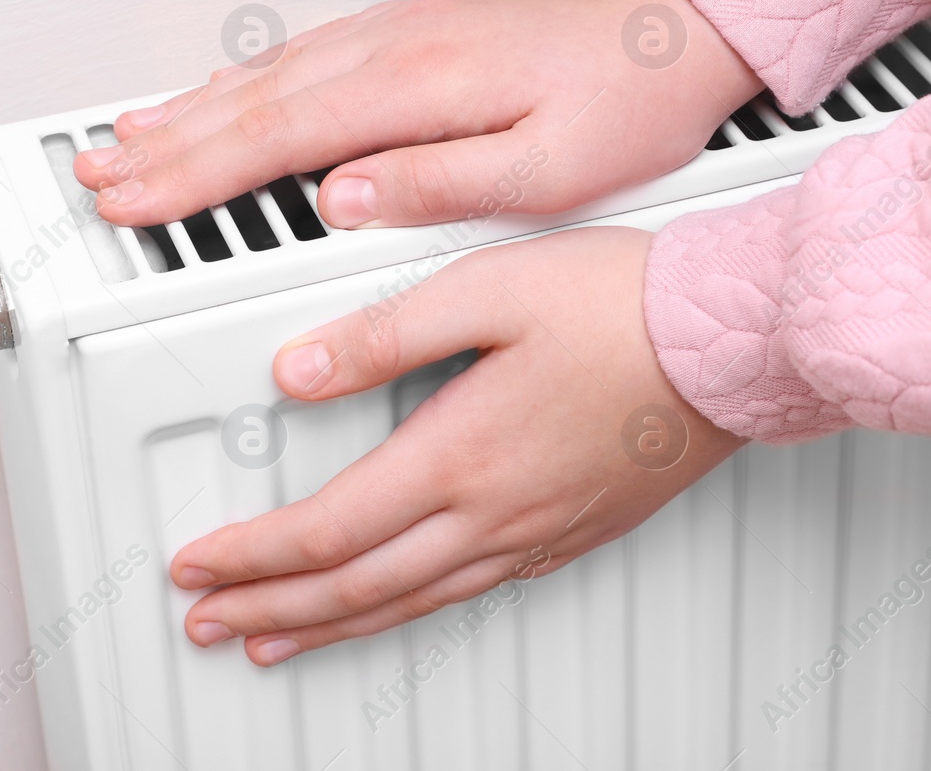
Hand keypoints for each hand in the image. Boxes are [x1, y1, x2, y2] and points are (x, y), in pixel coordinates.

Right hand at [74, 0, 760, 228]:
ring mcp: (402, 29)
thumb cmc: (631, 96)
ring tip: (130, 138)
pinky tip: (227, 95)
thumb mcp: (551, 168)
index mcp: (419, 85)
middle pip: (252, 101)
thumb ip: (437, 185)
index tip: (133, 204)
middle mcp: (397, 45)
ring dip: (193, 108)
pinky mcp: (418, 28)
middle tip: (98, 179)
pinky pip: (305, 54)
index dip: (193, 178)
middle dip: (166, 146)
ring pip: (270, 72)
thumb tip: (340, 200)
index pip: (276, 139)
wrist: (681, 23)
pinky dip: (248, 80)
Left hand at [168, 226, 744, 665]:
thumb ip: (382, 334)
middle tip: (209, 622)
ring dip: (329, 628)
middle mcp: (495, 512)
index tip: (200, 565)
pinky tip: (394, 611)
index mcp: (460, 454)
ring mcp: (536, 532)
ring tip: (275, 641)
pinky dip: (406, 615)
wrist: (730, 344)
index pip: (325, 531)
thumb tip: (297, 370)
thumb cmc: (623, 308)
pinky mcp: (571, 532)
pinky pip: (468, 594)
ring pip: (409, 604)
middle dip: (269, 610)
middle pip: (355, 588)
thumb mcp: (486, 290)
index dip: (250, 557)